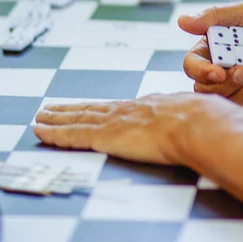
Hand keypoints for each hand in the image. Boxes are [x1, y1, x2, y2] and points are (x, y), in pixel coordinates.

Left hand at [34, 93, 241, 164]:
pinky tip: (42, 131)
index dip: (98, 108)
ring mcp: (114, 121)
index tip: (87, 107)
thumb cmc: (202, 121)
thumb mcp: (192, 114)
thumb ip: (184, 116)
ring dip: (57, 118)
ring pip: (77, 118)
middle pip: (91, 109)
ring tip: (41, 116)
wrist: (197, 122)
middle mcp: (126, 110)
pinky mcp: (105, 135)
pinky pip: (72, 134)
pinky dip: (55, 133)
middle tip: (51, 108)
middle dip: (70, 109)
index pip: (116, 108)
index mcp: (147, 106)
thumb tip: (191, 119)